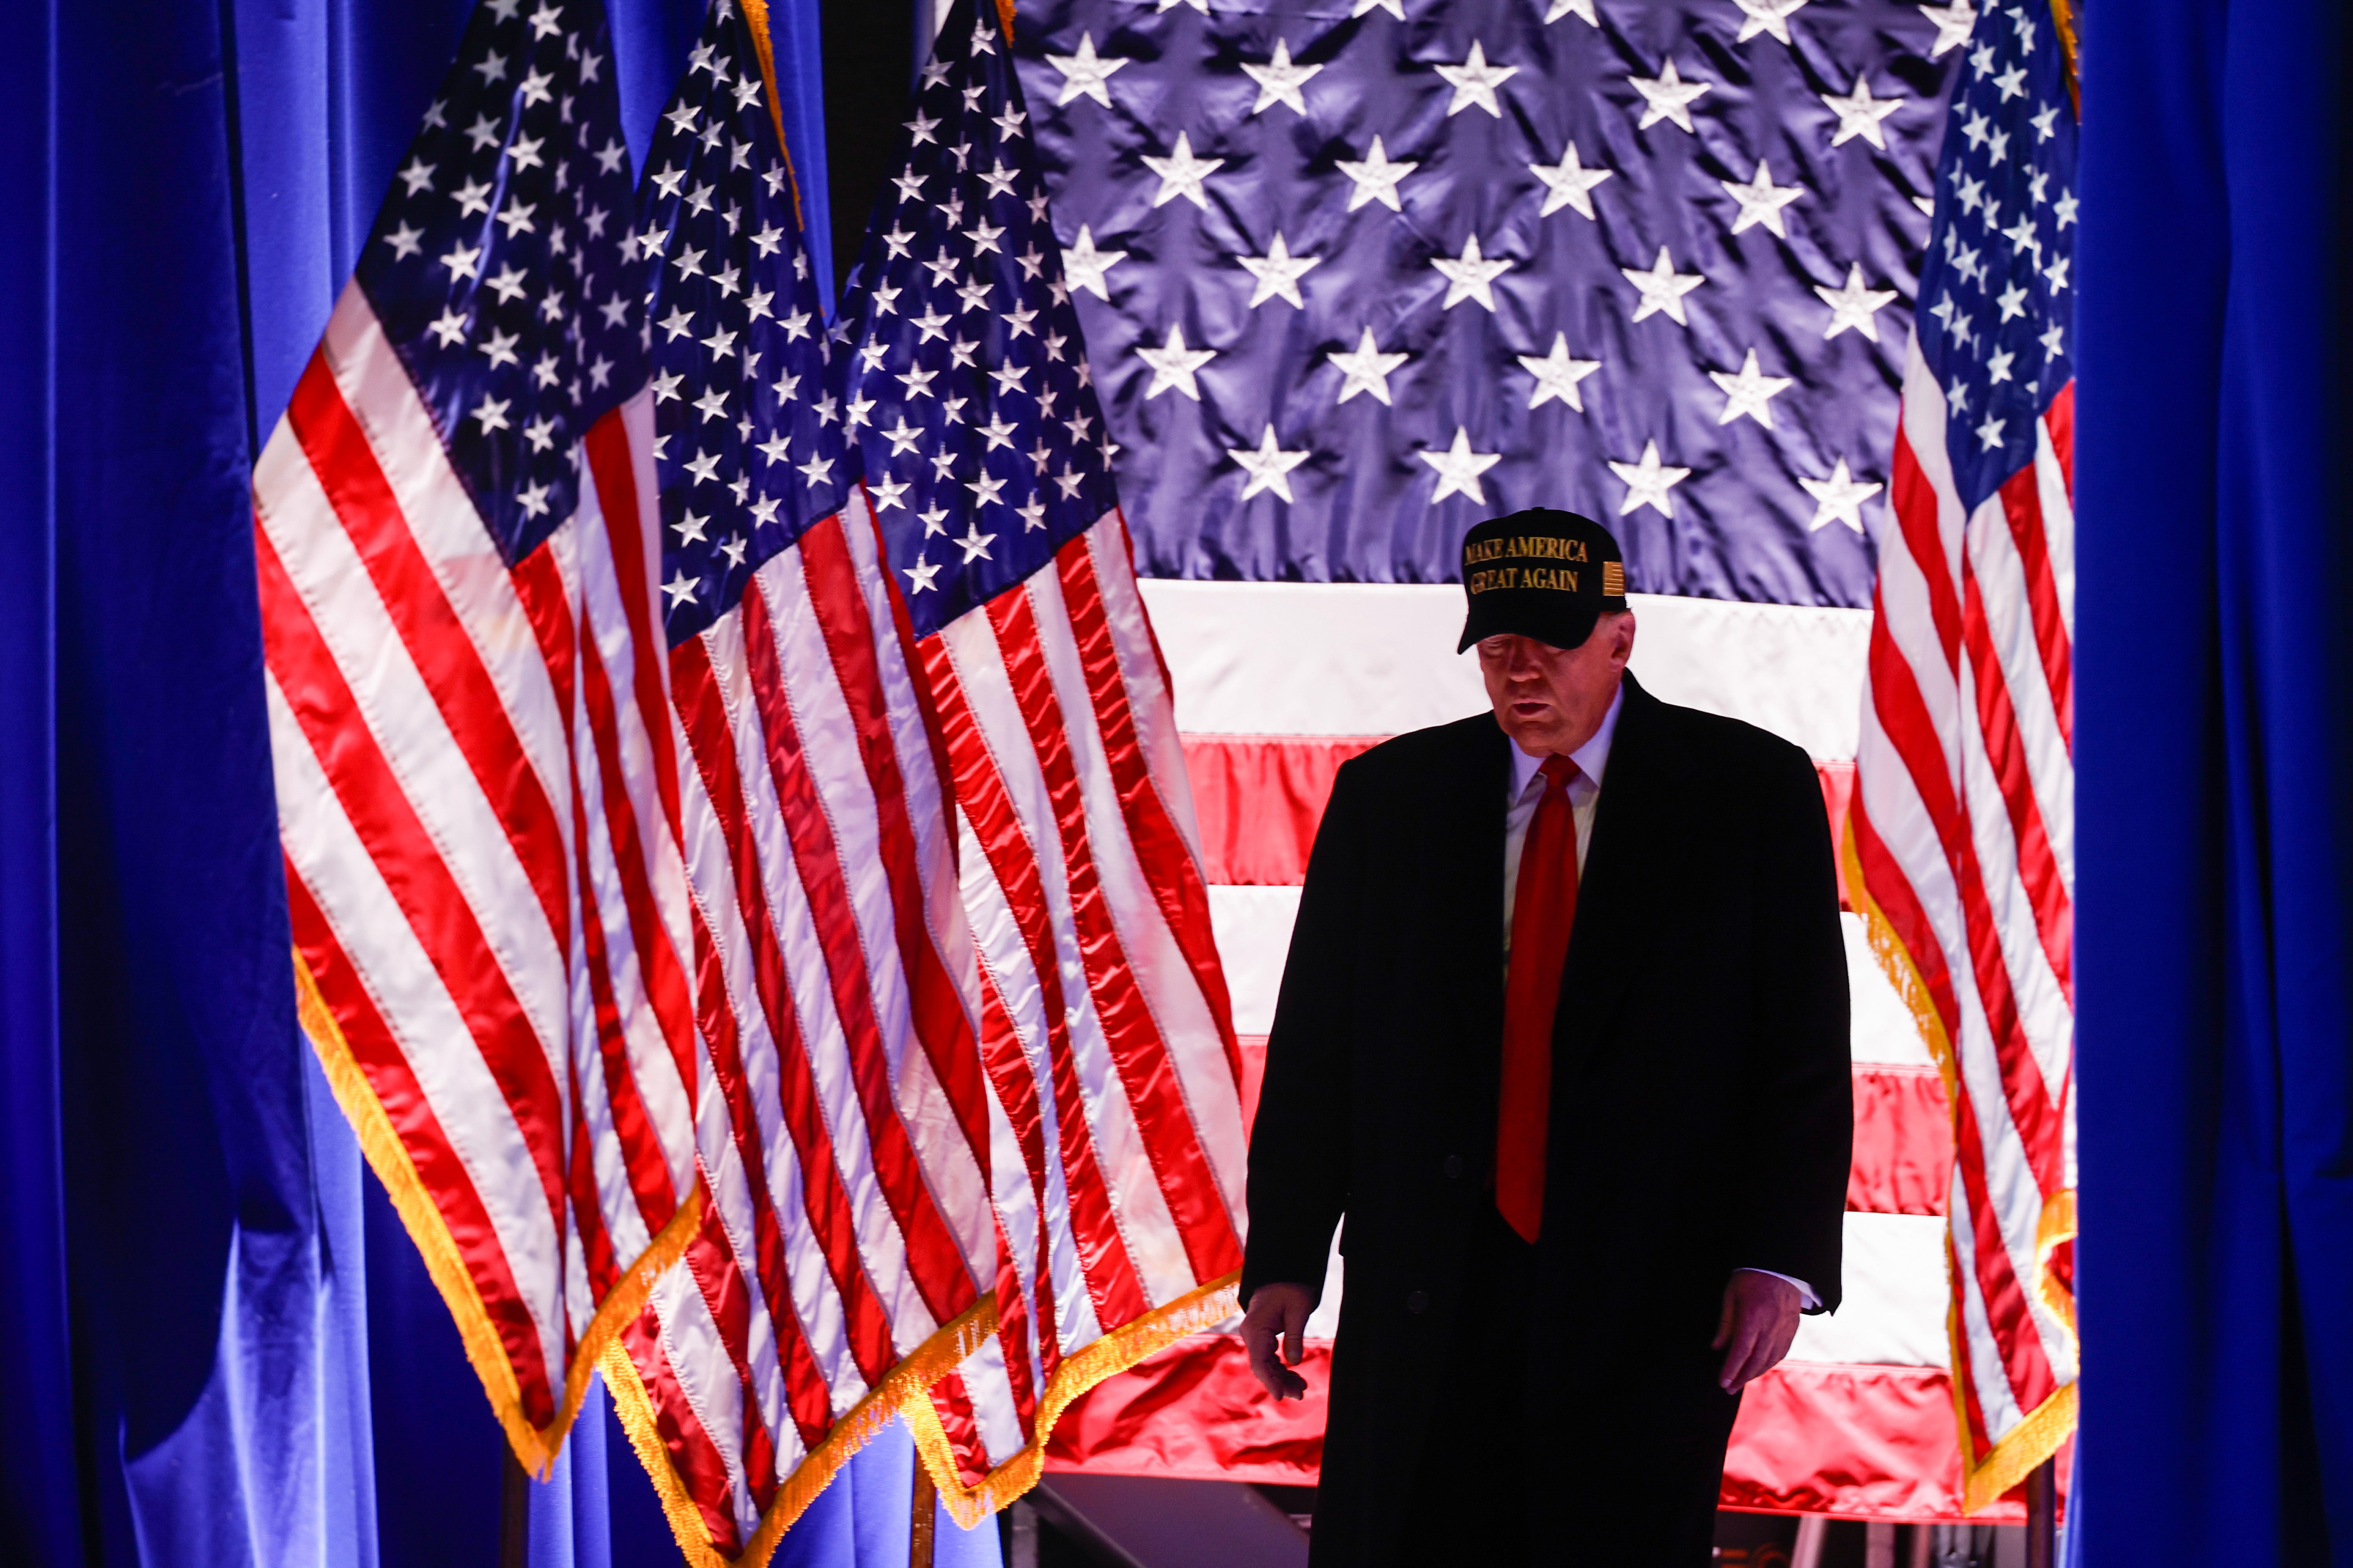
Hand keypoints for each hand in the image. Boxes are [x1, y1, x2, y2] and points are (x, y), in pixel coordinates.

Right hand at [1240, 1282, 1315, 1401]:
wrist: (1281, 1277)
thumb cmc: (1290, 1289)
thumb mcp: (1298, 1309)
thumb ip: (1295, 1336)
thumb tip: (1294, 1362)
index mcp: (1255, 1327)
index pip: (1259, 1361)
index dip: (1269, 1380)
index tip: (1280, 1396)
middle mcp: (1251, 1335)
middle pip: (1262, 1367)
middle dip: (1280, 1383)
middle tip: (1300, 1394)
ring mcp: (1255, 1338)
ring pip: (1266, 1366)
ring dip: (1282, 1379)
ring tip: (1301, 1389)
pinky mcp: (1262, 1339)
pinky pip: (1269, 1359)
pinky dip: (1281, 1370)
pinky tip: (1295, 1378)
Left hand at [1712, 1270, 1801, 1393]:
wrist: (1781, 1265)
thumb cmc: (1751, 1277)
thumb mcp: (1731, 1294)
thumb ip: (1725, 1323)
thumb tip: (1716, 1348)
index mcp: (1753, 1317)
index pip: (1741, 1351)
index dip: (1731, 1369)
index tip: (1722, 1382)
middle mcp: (1771, 1327)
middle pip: (1756, 1361)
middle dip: (1741, 1377)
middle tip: (1729, 1389)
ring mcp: (1784, 1329)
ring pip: (1770, 1360)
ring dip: (1755, 1374)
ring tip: (1741, 1382)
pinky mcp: (1792, 1328)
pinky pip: (1781, 1353)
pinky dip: (1769, 1364)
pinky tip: (1760, 1369)